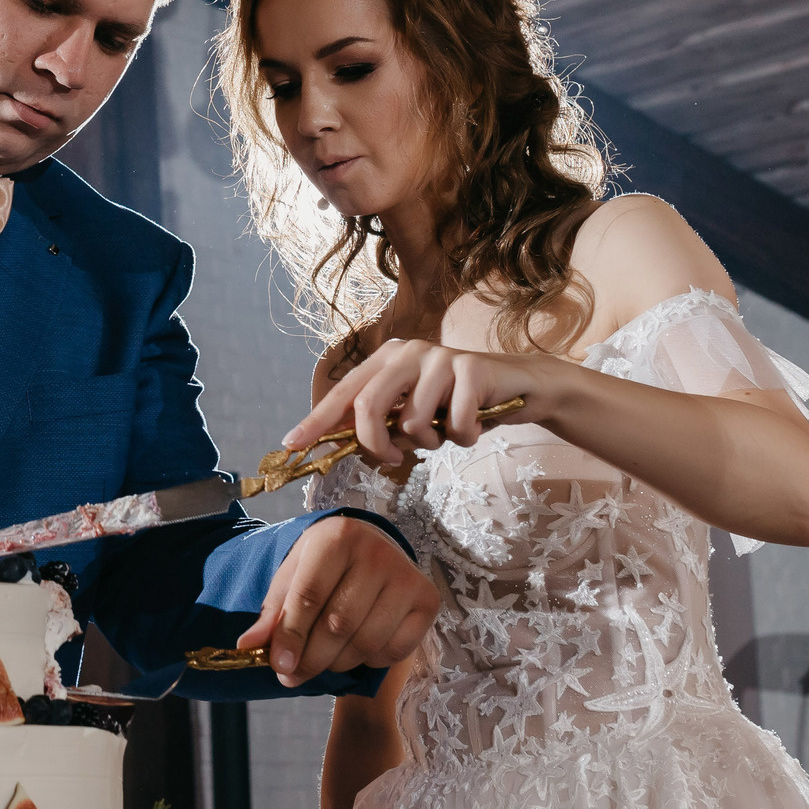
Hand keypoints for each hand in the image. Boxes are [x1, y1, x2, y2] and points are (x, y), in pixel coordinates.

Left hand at [236, 514, 437, 686]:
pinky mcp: (428, 600)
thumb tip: (248, 647)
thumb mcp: (292, 576)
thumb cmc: (325, 564)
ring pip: (367, 642)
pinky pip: (396, 649)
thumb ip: (272, 612)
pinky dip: (371, 660)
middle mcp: (377, 553)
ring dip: (339, 663)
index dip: (291, 636)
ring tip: (323, 660)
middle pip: (339, 624)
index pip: (309, 595)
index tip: (279, 666)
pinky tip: (358, 649)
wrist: (371, 546)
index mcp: (337, 538)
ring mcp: (407, 577)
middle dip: (312, 658)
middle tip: (294, 675)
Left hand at [287, 339, 564, 467]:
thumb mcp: (413, 412)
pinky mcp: (472, 369)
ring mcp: (440, 356)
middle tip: (392, 458)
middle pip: (369, 404)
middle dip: (376, 442)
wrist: (517, 386)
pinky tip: (475, 423)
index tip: (292, 444)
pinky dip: (464, 437)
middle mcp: (408, 351)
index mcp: (387, 359)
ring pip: (415, 422)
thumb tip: (340, 445)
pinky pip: (455, 425)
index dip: (317, 420)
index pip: (343, 392)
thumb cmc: (456, 403)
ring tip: (448, 431)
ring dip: (432, 442)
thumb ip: (382, 422)